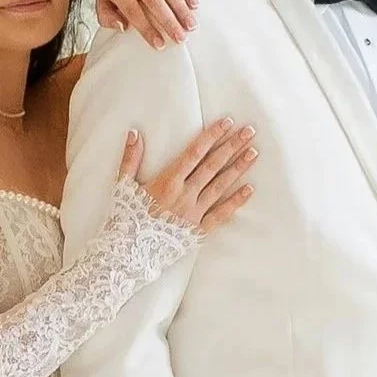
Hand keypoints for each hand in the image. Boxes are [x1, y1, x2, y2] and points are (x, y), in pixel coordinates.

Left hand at [97, 0, 198, 47]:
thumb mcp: (102, 0)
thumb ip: (106, 17)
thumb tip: (123, 27)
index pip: (133, 10)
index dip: (147, 28)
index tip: (159, 44)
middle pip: (153, 0)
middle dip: (168, 21)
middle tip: (180, 38)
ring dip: (181, 8)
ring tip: (191, 26)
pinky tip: (194, 5)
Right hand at [117, 121, 255, 235]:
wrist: (127, 254)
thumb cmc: (124, 219)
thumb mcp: (123, 186)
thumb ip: (130, 159)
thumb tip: (134, 133)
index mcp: (167, 182)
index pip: (195, 153)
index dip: (212, 136)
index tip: (227, 123)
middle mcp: (184, 195)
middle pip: (213, 165)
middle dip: (232, 146)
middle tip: (249, 131)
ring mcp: (193, 213)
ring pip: (220, 186)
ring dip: (238, 168)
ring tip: (254, 152)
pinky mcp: (198, 230)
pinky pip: (221, 214)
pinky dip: (236, 202)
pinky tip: (249, 189)